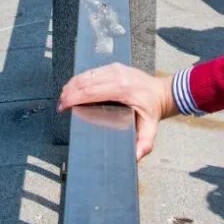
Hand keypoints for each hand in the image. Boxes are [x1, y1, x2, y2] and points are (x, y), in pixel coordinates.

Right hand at [58, 62, 174, 160]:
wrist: (162, 92)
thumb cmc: (152, 110)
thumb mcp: (150, 128)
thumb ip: (144, 143)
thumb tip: (135, 156)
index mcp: (122, 89)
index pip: (91, 91)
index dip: (74, 98)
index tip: (64, 107)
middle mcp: (117, 75)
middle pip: (85, 81)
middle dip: (69, 92)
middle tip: (60, 105)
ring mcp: (115, 68)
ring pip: (87, 74)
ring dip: (72, 85)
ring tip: (63, 97)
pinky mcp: (114, 66)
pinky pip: (92, 71)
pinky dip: (80, 79)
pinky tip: (74, 88)